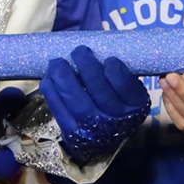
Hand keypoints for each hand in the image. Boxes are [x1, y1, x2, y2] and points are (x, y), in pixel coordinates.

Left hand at [41, 46, 149, 164]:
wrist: (103, 140)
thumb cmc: (116, 104)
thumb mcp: (128, 91)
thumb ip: (121, 72)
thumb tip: (103, 42)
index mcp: (134, 105)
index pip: (126, 87)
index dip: (116, 71)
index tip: (108, 59)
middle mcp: (115, 119)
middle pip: (100, 92)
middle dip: (87, 68)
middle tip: (79, 51)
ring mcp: (93, 128)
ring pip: (77, 102)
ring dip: (64, 79)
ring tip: (57, 62)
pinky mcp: (72, 132)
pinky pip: (60, 111)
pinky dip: (52, 93)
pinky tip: (49, 78)